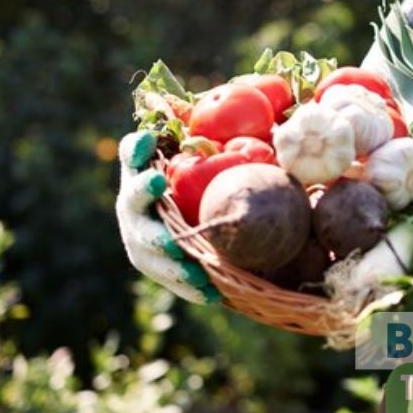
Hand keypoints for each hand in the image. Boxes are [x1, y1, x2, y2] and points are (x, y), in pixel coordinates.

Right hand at [115, 132, 220, 304]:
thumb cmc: (222, 181)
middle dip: (142, 191)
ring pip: (144, 245)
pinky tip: (212, 293)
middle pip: (132, 197)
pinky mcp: (155, 263)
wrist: (214, 223)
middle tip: (158, 183)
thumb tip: (280, 118)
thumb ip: (237, 141)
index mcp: (148, 171)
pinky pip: (169, 277)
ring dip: (164, 251)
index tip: (152, 138)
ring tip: (189, 262)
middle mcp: (139, 202)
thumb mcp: (226, 160)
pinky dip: (189, 286)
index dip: (137, 146)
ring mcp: (142, 234)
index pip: (133, 153)